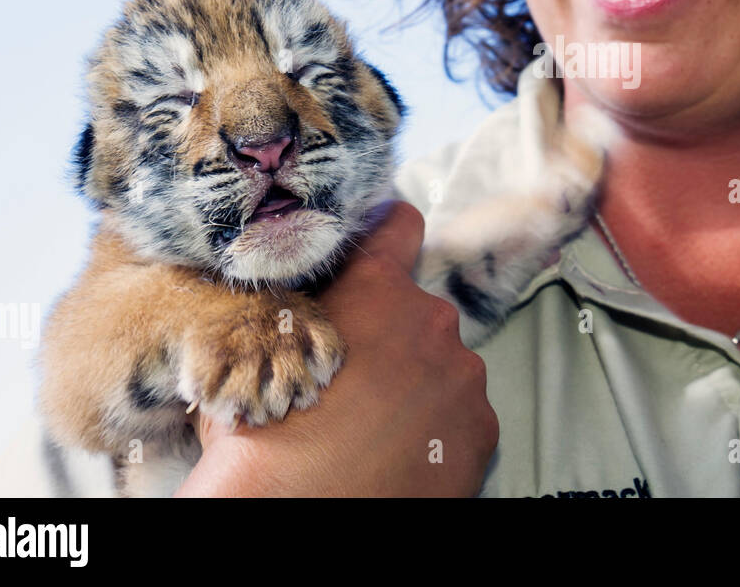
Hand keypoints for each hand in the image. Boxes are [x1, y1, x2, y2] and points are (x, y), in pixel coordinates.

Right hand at [175, 201, 498, 496]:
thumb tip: (280, 306)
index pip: (399, 225)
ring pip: (445, 368)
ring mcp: (463, 374)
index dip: (391, 233)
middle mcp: (430, 319)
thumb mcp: (257, 356)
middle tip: (358, 386)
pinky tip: (401, 456)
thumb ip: (290, 316)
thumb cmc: (265, 442)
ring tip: (376, 431)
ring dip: (420, 389)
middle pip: (419, 314)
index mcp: (375, 290)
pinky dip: (440, 434)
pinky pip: (463, 417)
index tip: (390, 246)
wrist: (291, 513)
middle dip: (395, 341)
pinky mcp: (482, 427)